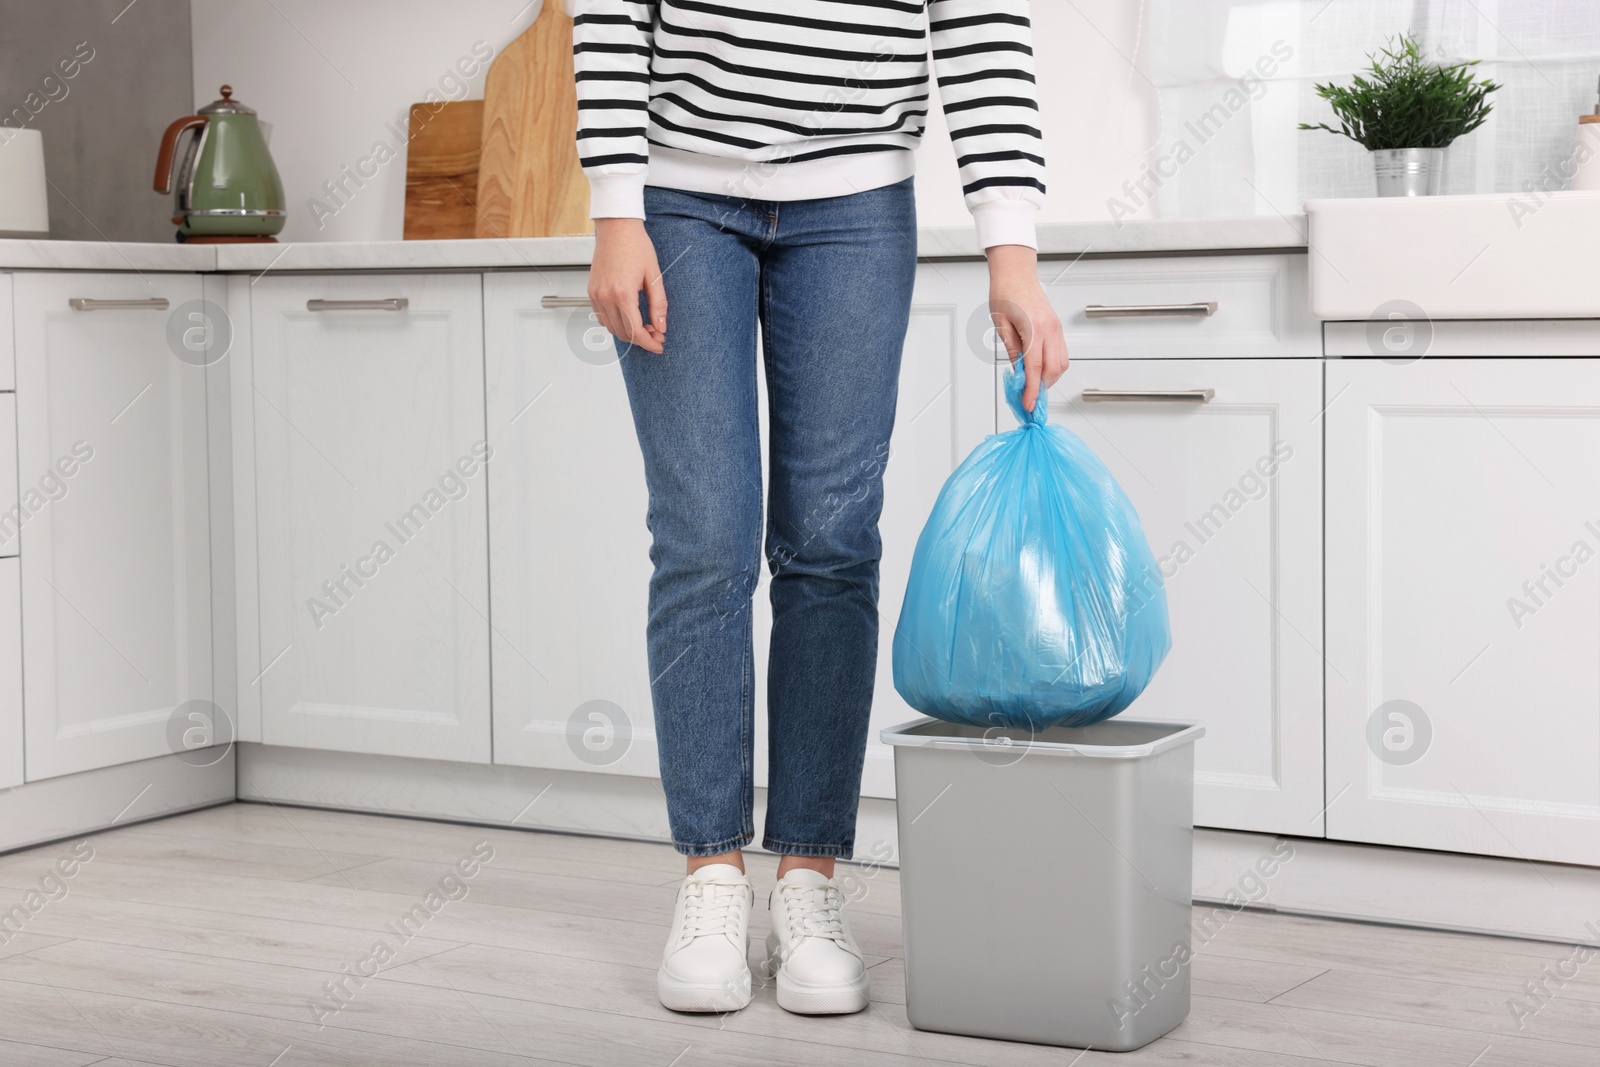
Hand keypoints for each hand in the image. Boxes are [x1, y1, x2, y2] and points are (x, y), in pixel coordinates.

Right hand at [589, 218, 666, 353]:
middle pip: (623, 333)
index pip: (635, 331)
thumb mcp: (654, 276)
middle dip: (641, 338)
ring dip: (628, 332)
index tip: (659, 346)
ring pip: (611, 328)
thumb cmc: (636, 246)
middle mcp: (606, 297)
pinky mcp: (591, 291)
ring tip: (644, 324)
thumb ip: (658, 305)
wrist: (617, 228)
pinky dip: (615, 322)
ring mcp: (596, 295)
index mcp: (623, 294)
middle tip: (656, 333)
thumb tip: (661, 327)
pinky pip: (602, 317)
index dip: (649, 343)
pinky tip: (629, 315)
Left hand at [986, 244, 1066, 411]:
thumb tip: (1019, 374)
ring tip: (1033, 385)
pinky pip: (1061, 353)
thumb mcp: (1001, 325)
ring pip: (1062, 364)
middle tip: (1029, 398)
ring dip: (1049, 378)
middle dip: (1042, 388)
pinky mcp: (1058, 328)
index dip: (1032, 391)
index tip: (1028, 405)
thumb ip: (1013, 351)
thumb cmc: (1005, 293)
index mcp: (1034, 329)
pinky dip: (1053, 366)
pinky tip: (1040, 370)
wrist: (1016, 273)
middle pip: (1053, 370)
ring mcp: (1057, 328)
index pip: (1036, 369)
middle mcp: (1050, 330)